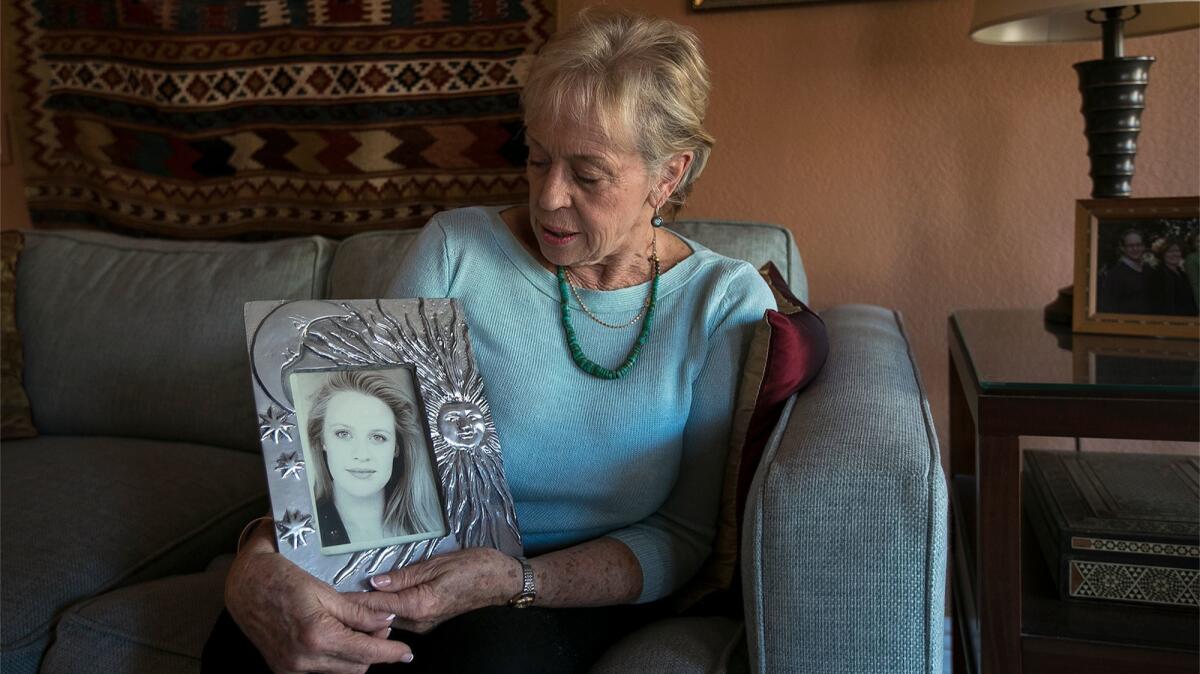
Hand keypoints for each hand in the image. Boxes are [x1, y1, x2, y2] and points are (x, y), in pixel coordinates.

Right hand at [225, 542, 413, 673]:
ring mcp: (291, 668)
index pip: (365, 652)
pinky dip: (335, 659)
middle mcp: (304, 659)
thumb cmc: (284, 579)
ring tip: (361, 631)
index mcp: (318, 637)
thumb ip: (358, 611)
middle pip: (355, 666)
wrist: (244, 585)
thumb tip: (388, 619)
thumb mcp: (326, 591)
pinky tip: (338, 639)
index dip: (390, 653)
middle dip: (374, 650)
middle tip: (382, 627)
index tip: (408, 653)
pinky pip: (320, 671)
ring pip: (339, 672)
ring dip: (355, 656)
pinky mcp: (282, 669)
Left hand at [350, 547, 522, 633]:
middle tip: (334, 598)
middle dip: (358, 608)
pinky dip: (386, 611)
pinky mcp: (430, 621)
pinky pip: (402, 618)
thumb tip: (376, 582)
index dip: (354, 601)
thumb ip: (405, 575)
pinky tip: (376, 602)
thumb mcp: (439, 563)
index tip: (333, 598)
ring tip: (348, 599)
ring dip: (370, 611)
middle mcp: (421, 620)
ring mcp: (426, 624)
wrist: (503, 582)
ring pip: (389, 620)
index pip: (378, 605)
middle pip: (380, 617)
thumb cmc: (476, 568)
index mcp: (420, 604)